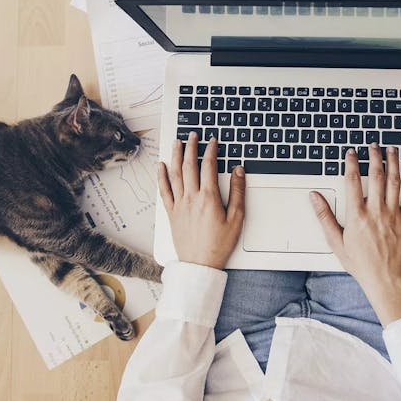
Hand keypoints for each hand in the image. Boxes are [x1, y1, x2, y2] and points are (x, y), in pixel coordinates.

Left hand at [157, 133, 244, 269]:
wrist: (200, 264)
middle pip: (189, 165)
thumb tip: (238, 171)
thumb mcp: (237, 218)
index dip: (210, 150)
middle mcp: (191, 198)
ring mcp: (179, 205)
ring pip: (175, 174)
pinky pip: (164, 191)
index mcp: (208, 198)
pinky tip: (161, 166)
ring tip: (177, 143)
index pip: (208, 166)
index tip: (212, 141)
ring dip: (175, 156)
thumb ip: (238, 192)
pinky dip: (162, 176)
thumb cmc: (219, 244)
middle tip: (193, 135)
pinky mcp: (171, 213)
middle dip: (191, 147)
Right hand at [310, 143, 400, 325]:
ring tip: (392, 149)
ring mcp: (393, 215)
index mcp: (357, 216)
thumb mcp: (336, 241)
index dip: (351, 163)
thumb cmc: (361, 264)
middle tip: (373, 146)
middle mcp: (376, 211)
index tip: (352, 153)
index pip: (353, 181)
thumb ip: (324, 217)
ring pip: (394, 181)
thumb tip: (315, 198)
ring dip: (393, 162)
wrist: (385, 279)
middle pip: (375, 176)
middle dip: (374, 157)